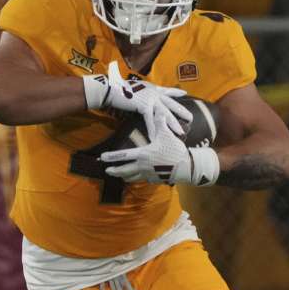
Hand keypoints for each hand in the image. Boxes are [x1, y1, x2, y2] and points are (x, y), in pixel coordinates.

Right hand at [84, 61, 191, 136]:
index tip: (184, 93)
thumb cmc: (118, 89)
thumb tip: (139, 96)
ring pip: (165, 113)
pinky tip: (157, 138)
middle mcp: (153, 92)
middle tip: (191, 118)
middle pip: (171, 103)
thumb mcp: (132, 89)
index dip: (176, 92)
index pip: (166, 90)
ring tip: (181, 132)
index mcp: (151, 88)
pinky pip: (150, 120)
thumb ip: (139, 93)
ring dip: (173, 124)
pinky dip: (154, 130)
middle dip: (181, 111)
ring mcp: (149, 98)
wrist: (109, 89)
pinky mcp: (143, 105)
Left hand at [100, 110, 219, 185]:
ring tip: (119, 175)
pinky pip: (143, 179)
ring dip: (124, 176)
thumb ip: (159, 122)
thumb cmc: (175, 150)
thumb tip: (157, 110)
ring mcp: (148, 174)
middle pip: (124, 171)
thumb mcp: (166, 134)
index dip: (111, 157)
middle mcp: (143, 166)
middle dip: (114, 171)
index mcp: (143, 154)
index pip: (123, 156)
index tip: (102, 158)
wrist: (187, 167)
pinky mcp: (155, 179)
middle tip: (106, 170)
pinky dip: (137, 178)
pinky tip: (136, 176)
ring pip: (132, 177)